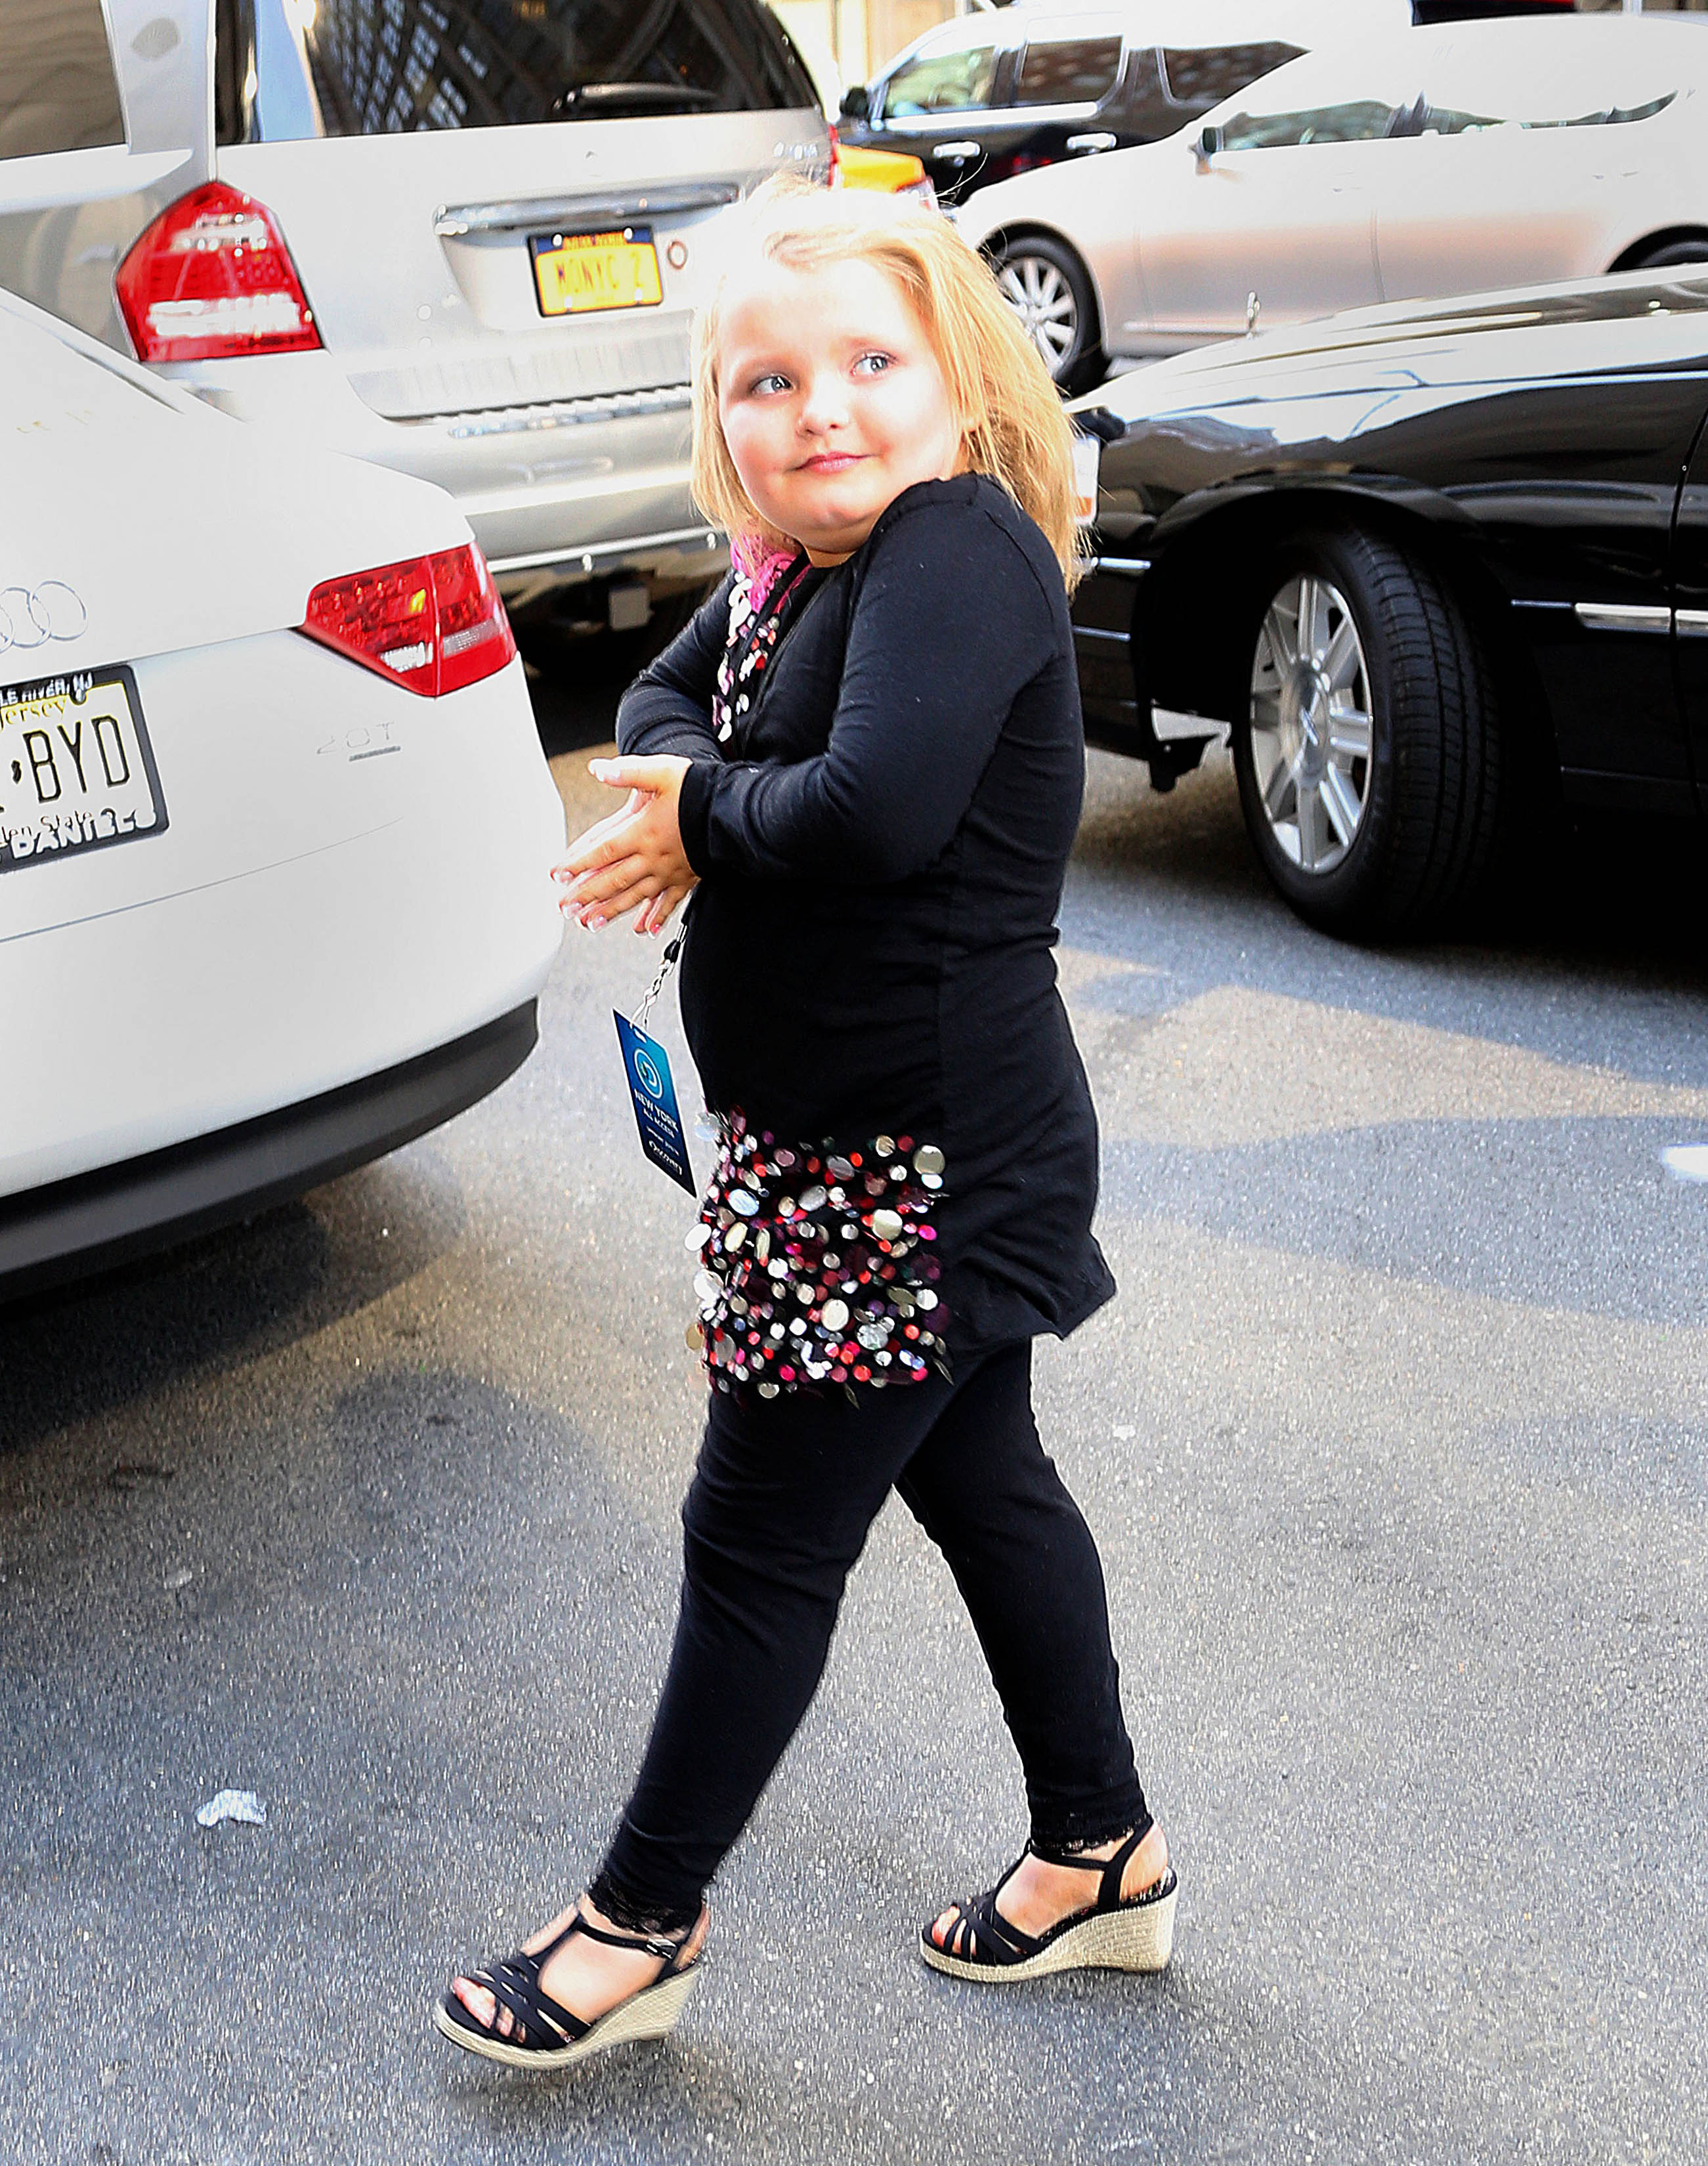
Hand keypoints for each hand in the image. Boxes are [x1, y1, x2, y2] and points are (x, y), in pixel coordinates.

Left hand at [552, 755, 696, 933]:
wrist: (734, 812)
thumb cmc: (699, 790)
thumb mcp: (662, 772)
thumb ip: (628, 772)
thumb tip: (599, 769)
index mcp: (643, 832)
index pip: (602, 851)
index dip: (577, 863)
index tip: (558, 874)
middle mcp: (653, 858)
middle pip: (613, 880)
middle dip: (586, 895)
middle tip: (565, 907)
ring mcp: (670, 872)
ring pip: (635, 897)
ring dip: (610, 911)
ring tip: (590, 923)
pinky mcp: (687, 879)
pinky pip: (669, 903)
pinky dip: (655, 917)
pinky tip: (644, 929)